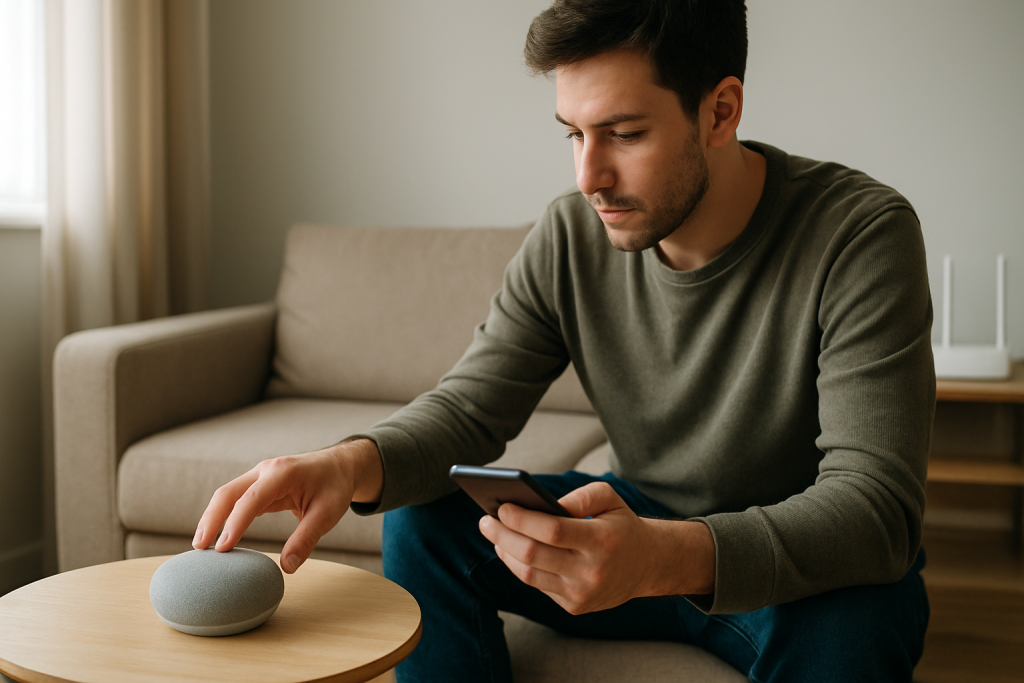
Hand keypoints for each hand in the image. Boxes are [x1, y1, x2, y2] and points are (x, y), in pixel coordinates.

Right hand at [192, 439, 382, 573]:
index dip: (234, 524)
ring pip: (227, 495)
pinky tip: (216, 536)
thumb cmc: (334, 486)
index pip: (251, 499)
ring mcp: (260, 475)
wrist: (339, 466)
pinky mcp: (258, 484)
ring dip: (213, 518)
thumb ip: (307, 539)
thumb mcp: (328, 513)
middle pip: (228, 493)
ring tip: (201, 546)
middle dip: (211, 519)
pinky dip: (223, 516)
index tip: (222, 548)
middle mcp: (266, 470)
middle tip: (199, 549)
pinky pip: (236, 499)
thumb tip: (287, 568)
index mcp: (283, 473)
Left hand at [479, 481, 714, 613]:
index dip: (522, 519)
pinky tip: (510, 550)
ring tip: (492, 533)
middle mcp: (592, 572)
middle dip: (502, 535)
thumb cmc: (621, 525)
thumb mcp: (610, 498)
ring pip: (529, 575)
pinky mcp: (575, 607)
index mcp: (602, 541)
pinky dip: (519, 566)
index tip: (501, 506)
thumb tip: (543, 504)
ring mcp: (582, 594)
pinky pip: (538, 585)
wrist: (648, 566)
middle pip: (532, 555)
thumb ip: (579, 496)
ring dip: (504, 552)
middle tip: (485, 520)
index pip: (552, 531)